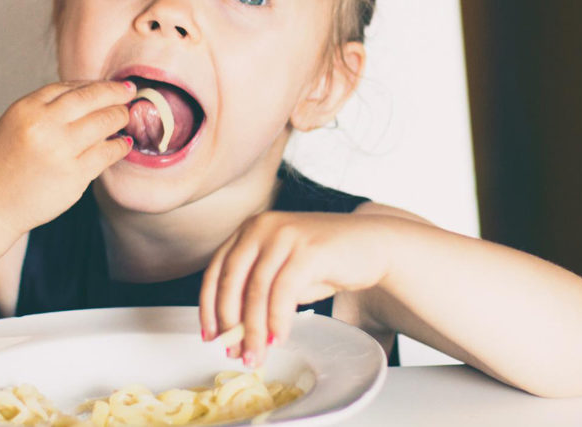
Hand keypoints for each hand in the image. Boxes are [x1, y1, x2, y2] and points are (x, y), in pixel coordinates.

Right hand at [0, 79, 136, 232]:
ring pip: (104, 123)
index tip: (111, 85)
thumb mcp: (16, 123)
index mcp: (26, 109)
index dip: (96, 85)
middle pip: (91, 99)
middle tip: (129, 93)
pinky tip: (123, 144)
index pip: (70, 87)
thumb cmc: (6, 164)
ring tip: (125, 117)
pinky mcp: (73, 176)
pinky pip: (107, 153)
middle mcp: (43, 126)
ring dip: (120, 117)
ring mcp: (59, 151)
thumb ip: (47, 107)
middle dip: (115, 94)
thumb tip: (90, 92)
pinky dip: (120, 146)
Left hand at [199, 211, 390, 366]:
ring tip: (256, 355)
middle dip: (230, 324)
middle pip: (231, 282)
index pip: (216, 270)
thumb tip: (233, 333)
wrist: (372, 243)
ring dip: (253, 330)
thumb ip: (256, 293)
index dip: (209, 306)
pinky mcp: (308, 250)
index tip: (210, 334)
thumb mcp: (282, 272)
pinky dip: (277, 321)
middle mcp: (262, 227)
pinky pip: (283, 293)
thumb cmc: (325, 261)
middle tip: (233, 353)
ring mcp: (284, 235)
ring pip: (256, 291)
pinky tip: (278, 339)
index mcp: (249, 229)